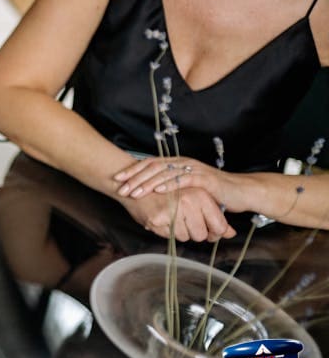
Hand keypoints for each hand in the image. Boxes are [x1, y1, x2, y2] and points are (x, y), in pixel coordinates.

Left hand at [114, 156, 252, 212]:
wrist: (240, 192)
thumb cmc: (211, 192)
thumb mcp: (186, 189)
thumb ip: (170, 188)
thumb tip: (148, 194)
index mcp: (177, 163)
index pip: (150, 164)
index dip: (133, 171)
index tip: (117, 180)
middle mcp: (183, 163)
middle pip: (154, 167)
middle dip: (135, 178)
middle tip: (121, 189)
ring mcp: (194, 169)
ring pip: (166, 173)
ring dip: (147, 183)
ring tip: (134, 191)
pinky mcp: (204, 179)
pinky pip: (183, 180)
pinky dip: (169, 185)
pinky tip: (158, 191)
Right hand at [119, 188, 235, 241]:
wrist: (134, 185)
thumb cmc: (166, 193)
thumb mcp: (194, 199)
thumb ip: (214, 216)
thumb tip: (231, 233)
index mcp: (201, 195)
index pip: (219, 225)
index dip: (214, 233)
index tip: (209, 232)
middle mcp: (189, 201)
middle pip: (202, 235)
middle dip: (194, 233)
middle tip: (184, 223)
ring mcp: (173, 210)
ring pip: (185, 237)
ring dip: (179, 232)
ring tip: (171, 218)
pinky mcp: (158, 218)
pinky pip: (169, 236)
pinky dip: (166, 231)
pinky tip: (162, 219)